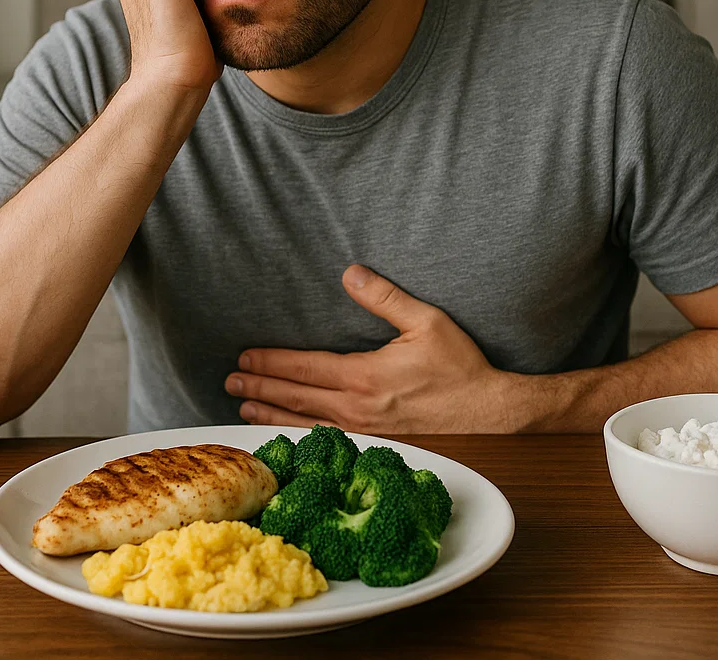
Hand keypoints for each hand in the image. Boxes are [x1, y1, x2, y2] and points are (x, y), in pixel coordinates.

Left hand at [225, 265, 522, 432]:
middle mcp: (357, 408)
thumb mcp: (426, 321)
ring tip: (243, 409)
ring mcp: (364, 430)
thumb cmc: (460, 366)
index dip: (270, 363)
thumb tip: (351, 273)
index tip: (244, 358)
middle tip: (229, 383)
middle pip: (295, 398)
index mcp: (364, 377)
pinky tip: (285, 434)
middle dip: (258, 389)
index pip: (303, 368)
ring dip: (271, 415)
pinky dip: (297, 435)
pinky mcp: (375, 443)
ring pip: (305, 423)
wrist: (488, 410)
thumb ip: (385, 297)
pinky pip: (325, 440)